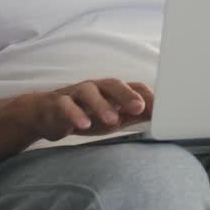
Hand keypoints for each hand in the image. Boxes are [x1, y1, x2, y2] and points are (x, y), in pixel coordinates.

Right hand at [17, 79, 153, 140]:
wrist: (44, 115)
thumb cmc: (85, 115)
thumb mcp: (113, 118)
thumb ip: (134, 116)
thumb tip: (161, 116)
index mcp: (112, 91)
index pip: (134, 87)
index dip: (149, 97)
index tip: (164, 110)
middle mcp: (96, 88)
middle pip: (113, 84)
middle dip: (127, 95)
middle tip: (139, 108)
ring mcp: (76, 93)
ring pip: (89, 92)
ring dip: (101, 105)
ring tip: (112, 121)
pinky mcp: (57, 103)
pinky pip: (66, 106)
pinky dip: (75, 114)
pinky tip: (84, 125)